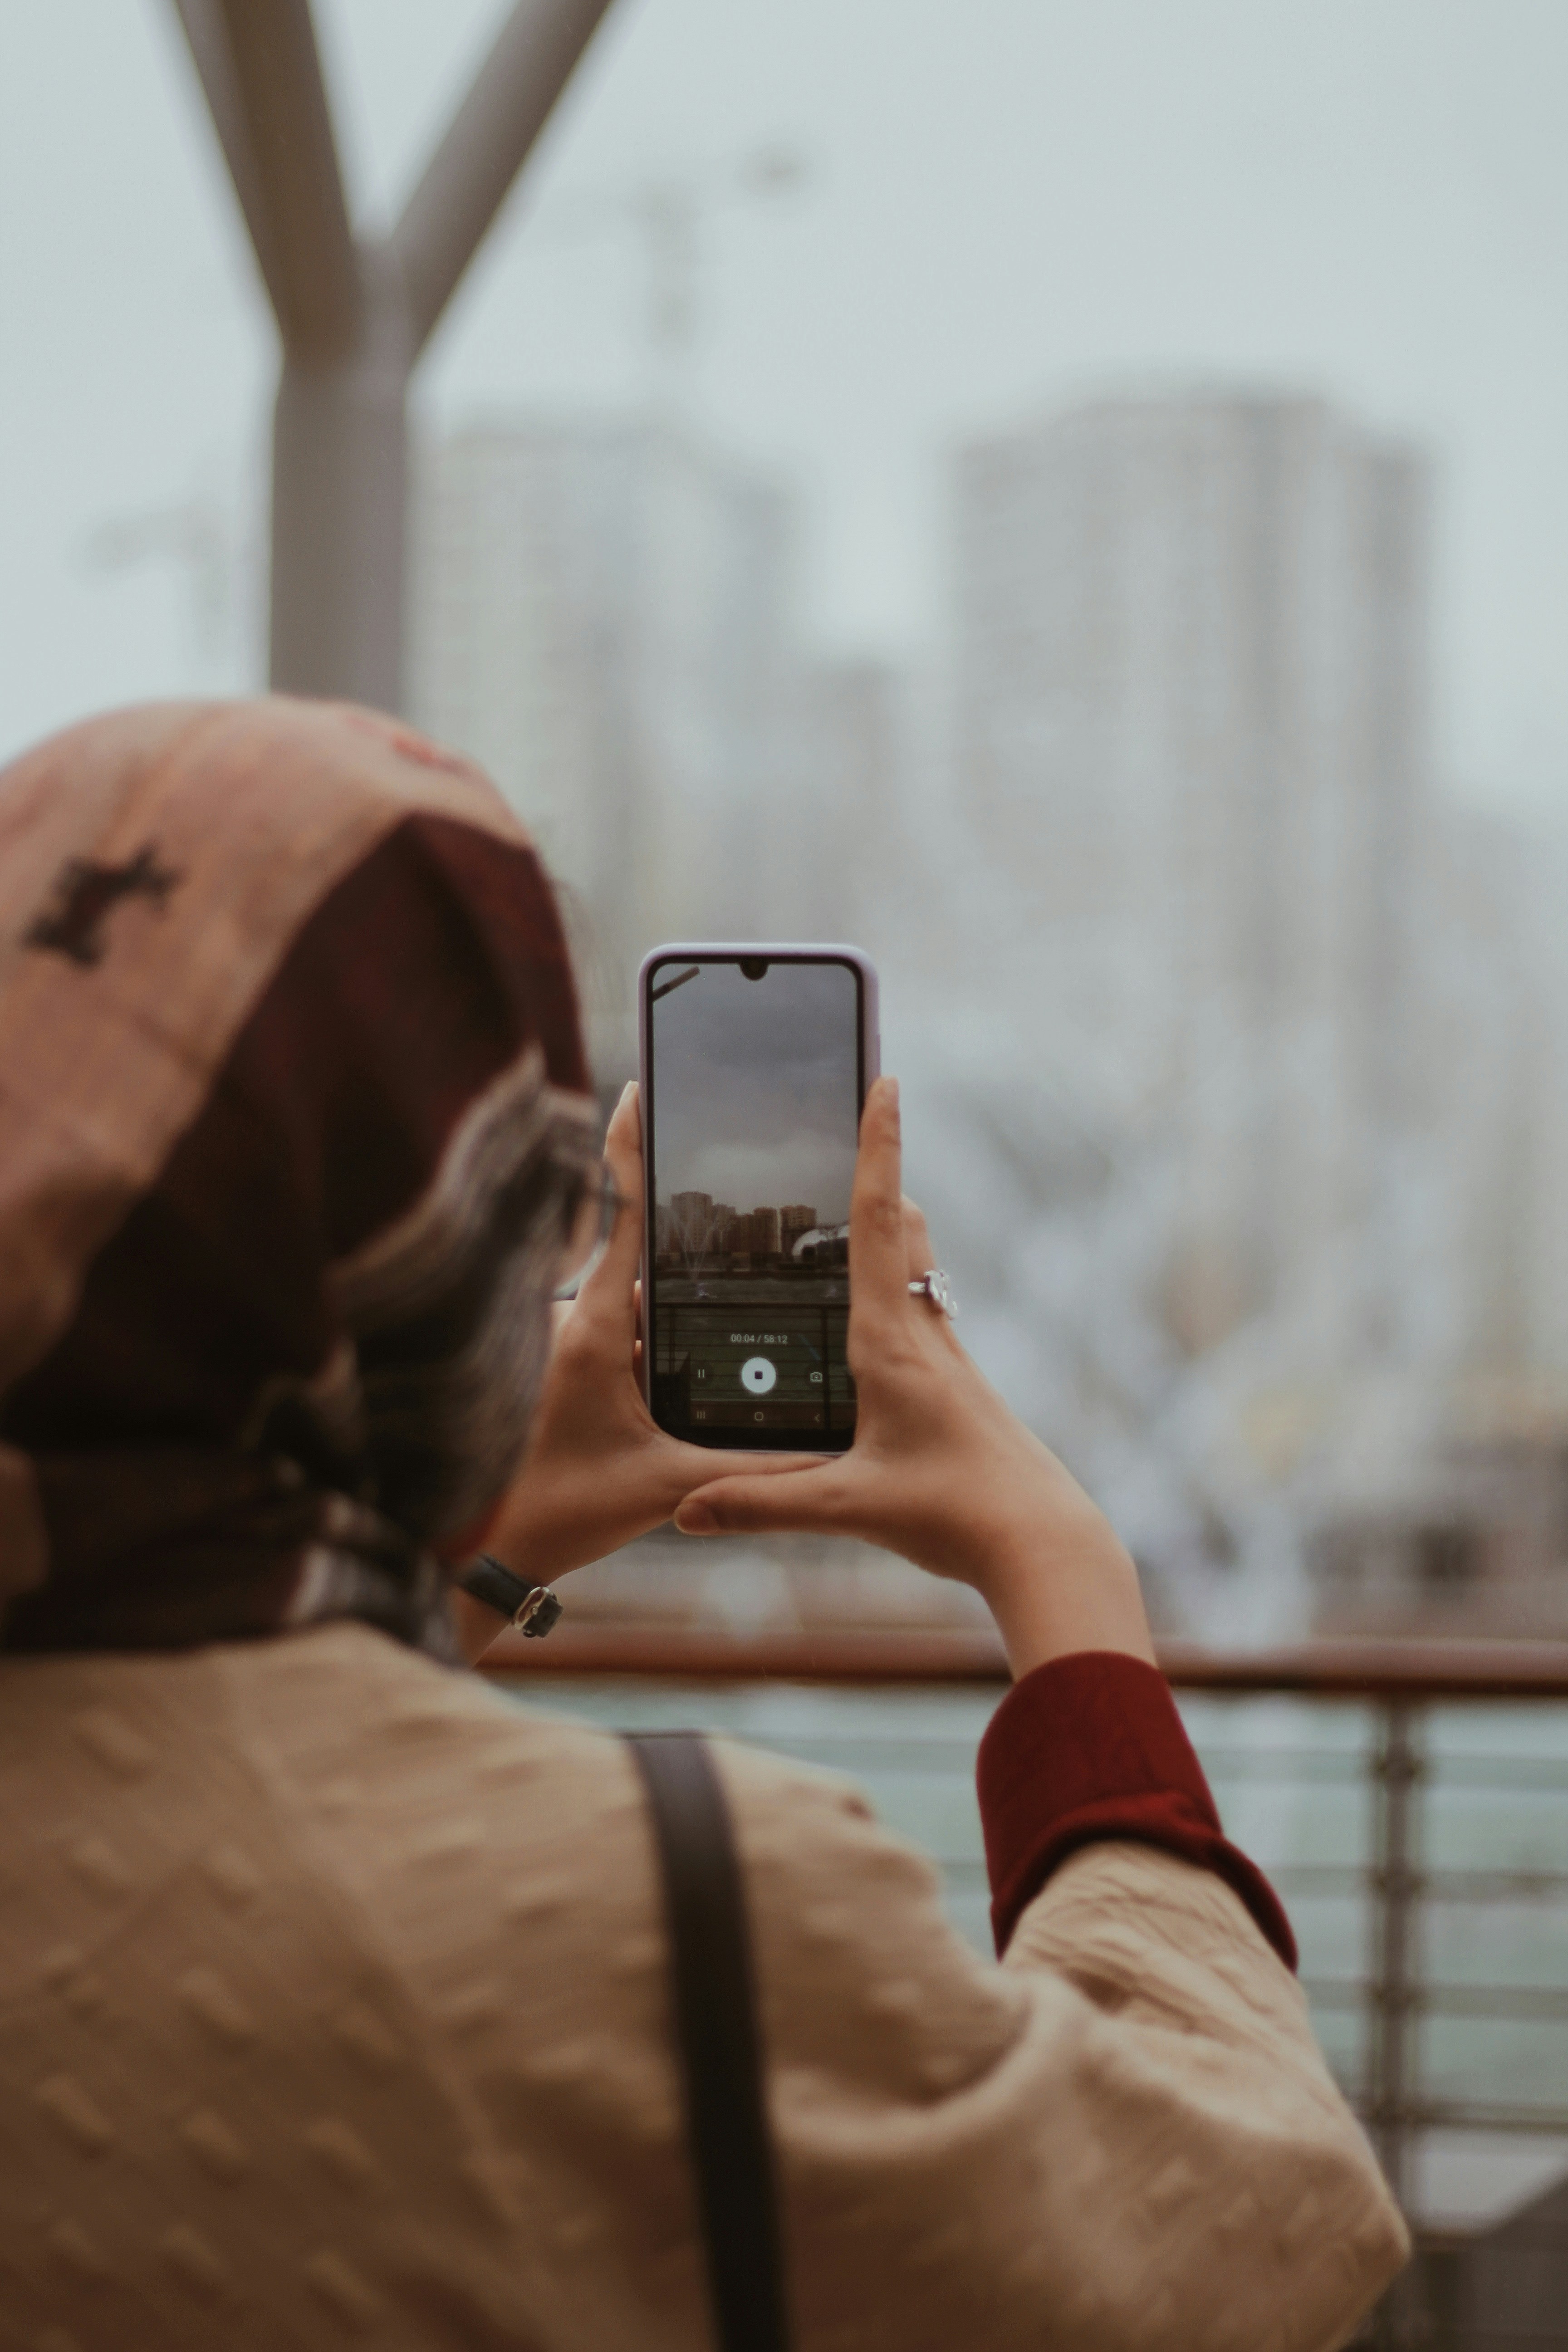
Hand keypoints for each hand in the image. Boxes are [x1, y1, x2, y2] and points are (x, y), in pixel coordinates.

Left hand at [453, 1081, 811, 1658]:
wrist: (479, 1550)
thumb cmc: (557, 1512)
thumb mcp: (664, 1485)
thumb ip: (743, 1467)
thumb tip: (818, 1456)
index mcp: (595, 1329)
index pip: (616, 1217)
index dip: (628, 1149)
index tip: (639, 1090)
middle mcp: (572, 1324)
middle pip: (628, 1248)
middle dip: (669, 1217)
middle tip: (711, 1168)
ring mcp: (563, 1347)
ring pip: (624, 1296)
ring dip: (662, 1287)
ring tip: (714, 1273)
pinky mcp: (559, 1374)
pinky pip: (614, 1332)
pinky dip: (648, 1329)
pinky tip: (679, 1349)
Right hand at [673, 1076, 1154, 1679]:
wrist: (1042, 1543)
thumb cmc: (957, 1515)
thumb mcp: (849, 1508)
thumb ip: (761, 1503)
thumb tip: (683, 1510)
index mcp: (892, 1341)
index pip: (880, 1220)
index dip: (879, 1147)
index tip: (887, 1080)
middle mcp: (923, 1333)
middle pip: (903, 1226)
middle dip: (877, 1171)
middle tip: (854, 1121)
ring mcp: (945, 1357)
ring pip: (917, 1266)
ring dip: (889, 1225)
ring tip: (851, 1202)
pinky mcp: (954, 1384)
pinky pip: (920, 1311)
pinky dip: (893, 1284)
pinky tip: (869, 1312)